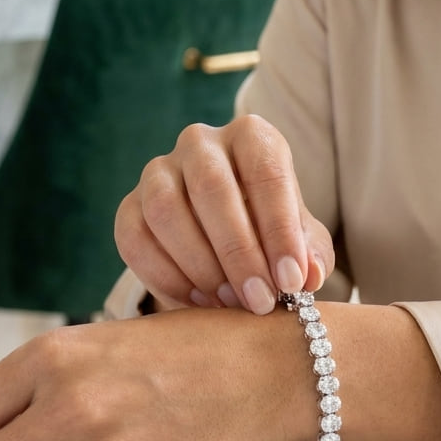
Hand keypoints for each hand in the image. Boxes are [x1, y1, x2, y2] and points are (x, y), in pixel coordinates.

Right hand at [114, 115, 334, 313]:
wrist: (225, 241)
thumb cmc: (271, 232)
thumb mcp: (302, 240)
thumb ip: (311, 254)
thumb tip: (308, 274)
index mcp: (251, 137)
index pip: (266, 172)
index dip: (280, 229)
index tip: (292, 281)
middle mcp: (200, 143)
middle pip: (212, 188)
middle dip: (239, 252)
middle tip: (260, 300)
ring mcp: (158, 172)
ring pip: (167, 211)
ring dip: (201, 266)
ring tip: (230, 303)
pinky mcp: (129, 207)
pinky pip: (136, 240)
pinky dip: (166, 278)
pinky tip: (198, 302)